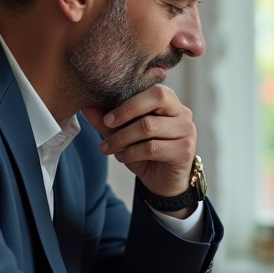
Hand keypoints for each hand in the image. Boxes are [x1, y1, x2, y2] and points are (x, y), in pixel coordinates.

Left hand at [82, 86, 196, 208]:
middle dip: (127, 111)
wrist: (163, 182)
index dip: (129, 101)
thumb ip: (108, 121)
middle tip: (107, 125)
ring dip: (122, 138)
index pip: (153, 89)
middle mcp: (182, 112)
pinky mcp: (184, 150)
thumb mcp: (124, 135)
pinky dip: (132, 152)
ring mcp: (187, 131)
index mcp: (170, 102)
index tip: (107, 116)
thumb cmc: (146, 154)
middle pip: (157, 99)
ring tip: (109, 147)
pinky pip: (152, 147)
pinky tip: (123, 157)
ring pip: (149, 126)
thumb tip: (86, 107)